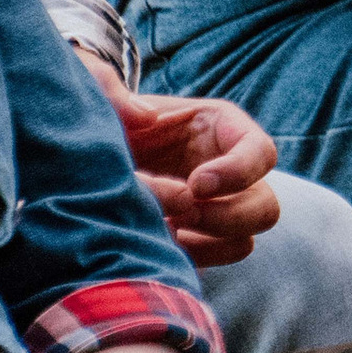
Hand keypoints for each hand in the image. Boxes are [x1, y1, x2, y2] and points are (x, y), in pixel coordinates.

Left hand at [82, 60, 280, 266]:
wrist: (86, 158)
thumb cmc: (101, 119)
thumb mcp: (99, 95)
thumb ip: (111, 90)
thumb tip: (146, 117)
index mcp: (220, 127)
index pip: (261, 153)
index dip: (238, 173)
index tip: (195, 184)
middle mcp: (229, 171)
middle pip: (265, 206)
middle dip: (224, 216)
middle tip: (180, 213)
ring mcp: (218, 209)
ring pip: (244, 241)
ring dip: (206, 242)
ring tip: (163, 227)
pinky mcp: (199, 240)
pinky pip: (214, 261)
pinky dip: (188, 258)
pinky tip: (154, 242)